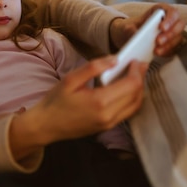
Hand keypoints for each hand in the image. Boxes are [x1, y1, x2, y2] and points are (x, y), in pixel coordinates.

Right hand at [8, 56, 146, 160]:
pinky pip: (128, 112)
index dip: (137, 71)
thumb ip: (93, 67)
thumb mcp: (70, 79)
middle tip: (138, 65)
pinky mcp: (107, 127)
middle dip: (141, 78)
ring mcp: (109, 124)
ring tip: (134, 75)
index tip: (135, 60)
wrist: (46, 125)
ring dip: (138, 90)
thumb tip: (115, 59)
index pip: (131, 85)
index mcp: (100, 102)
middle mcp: (108, 116)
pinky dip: (132, 100)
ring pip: (135, 106)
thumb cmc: (55, 102)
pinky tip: (125, 89)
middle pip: (137, 95)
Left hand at [110, 4, 184, 56]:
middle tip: (158, 41)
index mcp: (160, 11)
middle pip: (179, 25)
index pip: (172, 12)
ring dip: (169, 45)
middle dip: (170, 34)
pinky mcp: (171, 44)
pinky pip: (174, 48)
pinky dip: (167, 51)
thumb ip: (130, 29)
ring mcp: (172, 33)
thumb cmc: (129, 28)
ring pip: (178, 38)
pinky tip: (158, 54)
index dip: (170, 19)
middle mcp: (169, 21)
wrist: (127, 37)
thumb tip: (135, 34)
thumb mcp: (126, 26)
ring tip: (156, 51)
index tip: (161, 28)